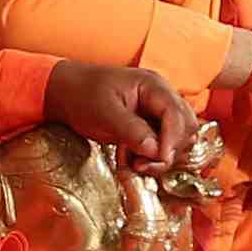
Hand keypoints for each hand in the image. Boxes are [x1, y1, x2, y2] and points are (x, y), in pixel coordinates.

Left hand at [43, 58, 202, 171]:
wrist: (65, 92)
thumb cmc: (82, 95)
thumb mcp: (105, 113)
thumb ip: (132, 131)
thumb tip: (155, 151)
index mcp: (153, 86)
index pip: (177, 114)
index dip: (172, 139)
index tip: (159, 159)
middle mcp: (162, 98)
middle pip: (186, 128)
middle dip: (169, 151)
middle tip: (142, 165)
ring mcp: (157, 112)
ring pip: (179, 140)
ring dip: (161, 157)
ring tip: (134, 162)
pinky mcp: (151, 127)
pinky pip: (164, 146)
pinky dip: (152, 157)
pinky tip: (131, 159)